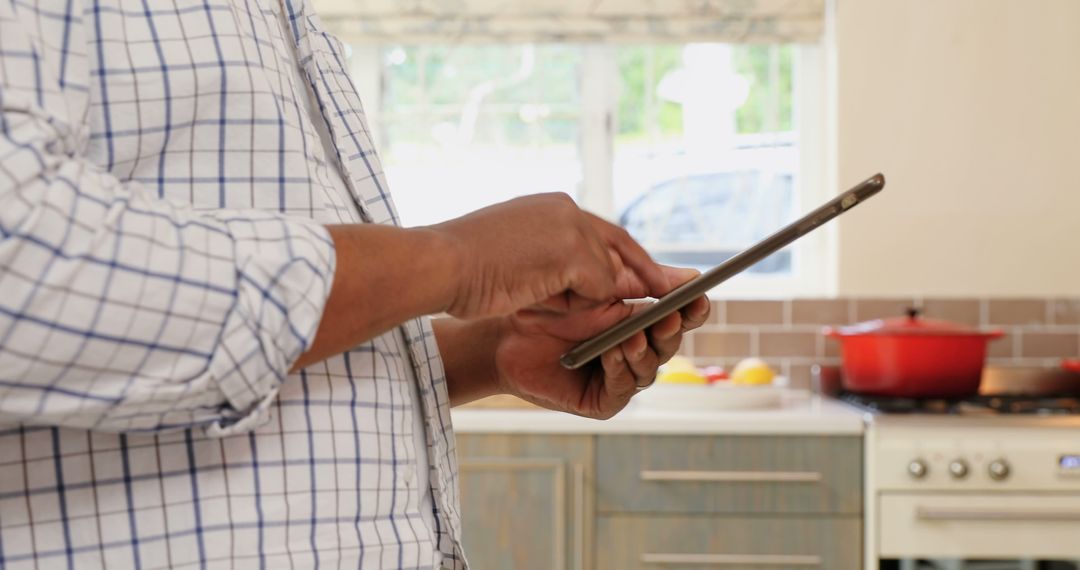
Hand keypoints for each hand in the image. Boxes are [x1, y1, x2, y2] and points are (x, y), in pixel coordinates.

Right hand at [430, 193, 668, 319]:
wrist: (436, 265)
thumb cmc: (459, 272)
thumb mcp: (516, 262)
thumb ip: (557, 268)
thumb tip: (602, 288)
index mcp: (549, 207)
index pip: (601, 233)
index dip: (628, 257)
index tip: (656, 274)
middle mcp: (565, 209)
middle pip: (618, 246)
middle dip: (648, 273)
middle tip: (689, 287)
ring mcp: (571, 228)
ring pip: (605, 276)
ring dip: (584, 300)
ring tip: (537, 297)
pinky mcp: (573, 252)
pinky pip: (597, 290)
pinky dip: (577, 306)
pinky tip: (538, 300)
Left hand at [491, 266, 710, 418]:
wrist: (504, 333)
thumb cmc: (547, 306)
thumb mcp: (598, 287)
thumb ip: (642, 282)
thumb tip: (691, 276)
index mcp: (640, 322)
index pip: (677, 317)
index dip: (691, 309)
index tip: (700, 296)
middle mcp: (634, 352)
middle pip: (668, 345)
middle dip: (670, 331)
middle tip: (668, 318)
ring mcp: (618, 377)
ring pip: (648, 369)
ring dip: (644, 351)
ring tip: (633, 337)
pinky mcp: (600, 401)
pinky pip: (621, 389)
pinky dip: (620, 369)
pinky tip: (613, 352)